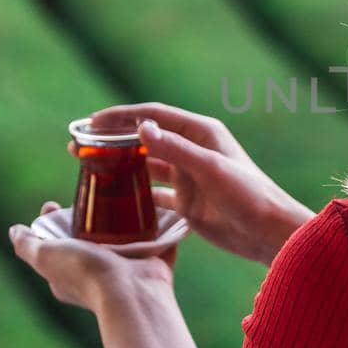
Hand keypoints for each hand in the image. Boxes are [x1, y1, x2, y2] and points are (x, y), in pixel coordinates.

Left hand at [10, 201, 172, 312]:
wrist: (131, 291)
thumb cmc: (85, 273)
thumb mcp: (45, 256)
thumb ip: (27, 245)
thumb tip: (14, 230)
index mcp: (68, 274)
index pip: (55, 243)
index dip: (51, 222)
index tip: (53, 203)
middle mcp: (95, 272)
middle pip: (86, 238)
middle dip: (85, 216)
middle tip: (89, 195)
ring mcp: (126, 269)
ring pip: (121, 239)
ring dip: (122, 219)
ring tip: (121, 195)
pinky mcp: (153, 263)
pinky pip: (154, 241)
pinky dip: (155, 228)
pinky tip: (153, 208)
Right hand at [93, 103, 314, 266]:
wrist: (269, 232)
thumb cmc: (248, 195)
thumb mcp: (210, 169)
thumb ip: (176, 149)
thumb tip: (141, 127)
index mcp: (201, 133)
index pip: (153, 115)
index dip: (121, 115)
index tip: (91, 121)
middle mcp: (192, 151)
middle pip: (145, 138)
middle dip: (114, 139)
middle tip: (79, 145)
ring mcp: (188, 177)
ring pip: (146, 166)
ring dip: (120, 166)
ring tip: (89, 169)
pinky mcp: (187, 203)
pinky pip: (154, 195)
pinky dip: (134, 195)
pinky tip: (113, 201)